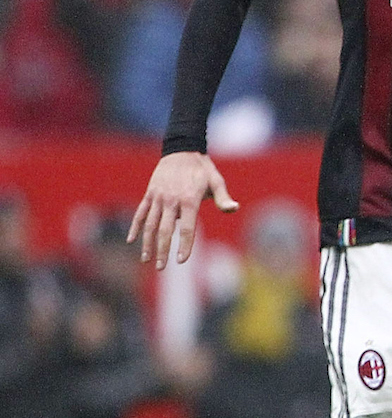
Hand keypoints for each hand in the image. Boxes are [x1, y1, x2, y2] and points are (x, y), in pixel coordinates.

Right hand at [129, 151, 237, 269]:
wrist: (182, 149)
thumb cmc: (202, 169)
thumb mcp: (216, 181)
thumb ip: (223, 198)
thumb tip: (234, 208)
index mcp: (189, 200)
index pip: (188, 228)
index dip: (185, 245)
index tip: (182, 260)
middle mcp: (172, 200)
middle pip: (166, 230)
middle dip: (163, 250)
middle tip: (161, 267)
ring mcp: (158, 197)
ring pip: (150, 224)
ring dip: (147, 243)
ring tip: (146, 259)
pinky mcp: (150, 193)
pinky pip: (141, 212)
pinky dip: (135, 226)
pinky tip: (131, 240)